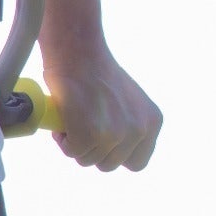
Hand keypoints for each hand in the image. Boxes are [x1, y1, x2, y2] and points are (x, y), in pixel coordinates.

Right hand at [39, 38, 161, 171]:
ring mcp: (115, 134)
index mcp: (152, 121)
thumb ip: (129, 124)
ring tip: (73, 117)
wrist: (79, 51)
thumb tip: (114, 147)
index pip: (138, 161)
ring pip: (88, 160)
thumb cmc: (97, 70)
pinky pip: (72, 151)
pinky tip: (64, 118)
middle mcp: (139, 130)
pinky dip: (63, 137)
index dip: (116, 155)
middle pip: (109, 164)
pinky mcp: (90, 135)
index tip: (103, 144)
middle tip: (82, 126)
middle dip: (92, 149)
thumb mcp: (128, 100)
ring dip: (75, 143)